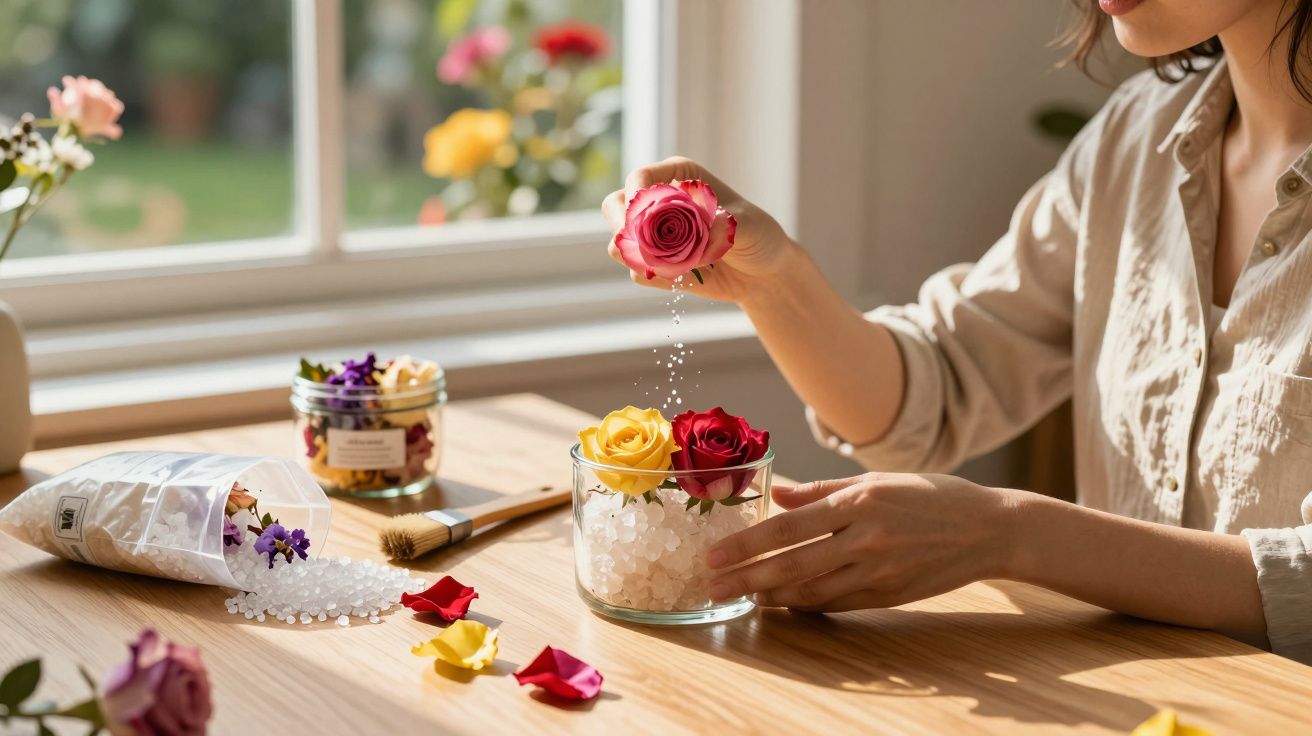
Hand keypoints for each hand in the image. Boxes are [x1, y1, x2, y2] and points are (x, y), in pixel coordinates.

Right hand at [601, 156, 795, 302]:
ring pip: (619, 242)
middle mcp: (657, 200)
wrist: (761, 273)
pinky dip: (657, 278)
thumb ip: (723, 223)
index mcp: (679, 176)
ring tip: (681, 266)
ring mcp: (650, 233)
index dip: (634, 196)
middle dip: (622, 228)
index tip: (638, 218)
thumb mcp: (748, 225)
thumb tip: (701, 227)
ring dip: (640, 258)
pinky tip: (687, 278)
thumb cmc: (757, 235)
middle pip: (615, 206)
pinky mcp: (653, 263)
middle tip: (642, 248)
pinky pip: (637, 272)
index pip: (640, 178)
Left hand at [704, 472, 1021, 610]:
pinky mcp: (890, 594)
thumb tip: (779, 495)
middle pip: (792, 564)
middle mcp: (866, 538)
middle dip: (747, 577)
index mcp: (860, 503)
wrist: (990, 529)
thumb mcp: (878, 481)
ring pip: (812, 590)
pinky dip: (805, 604)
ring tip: (740, 596)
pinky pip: (837, 602)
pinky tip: (781, 603)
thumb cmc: (931, 496)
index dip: (747, 544)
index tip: (715, 554)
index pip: (788, 527)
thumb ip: (824, 490)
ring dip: (771, 596)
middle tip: (712, 586)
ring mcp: (879, 571)